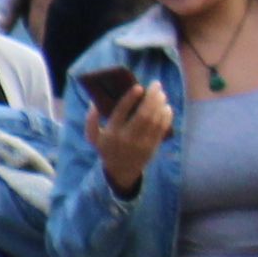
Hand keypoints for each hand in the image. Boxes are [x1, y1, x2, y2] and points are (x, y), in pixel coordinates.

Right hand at [94, 70, 174, 193]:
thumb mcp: (93, 137)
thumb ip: (91, 120)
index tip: (139, 87)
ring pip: (154, 120)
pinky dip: (166, 116)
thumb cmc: (107, 149)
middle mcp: (127, 137)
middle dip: (151, 98)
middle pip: (143, 115)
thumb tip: (94, 102)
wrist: (121, 171)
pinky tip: (166, 106)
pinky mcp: (153, 146)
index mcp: (112, 132)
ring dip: (160, 105)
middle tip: (156, 84)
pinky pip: (162, 129)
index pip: (121, 112)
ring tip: (161, 94)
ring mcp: (142, 143)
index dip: (130, 99)